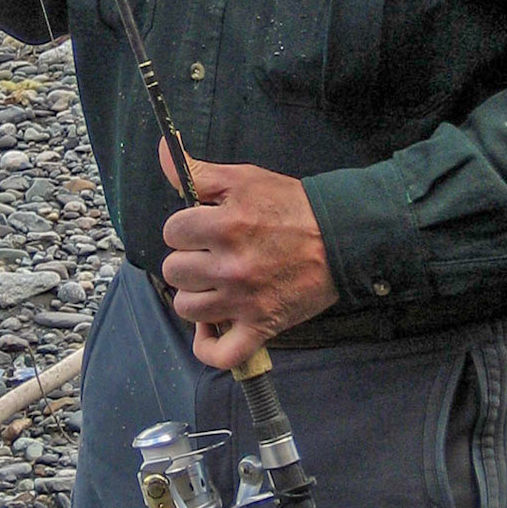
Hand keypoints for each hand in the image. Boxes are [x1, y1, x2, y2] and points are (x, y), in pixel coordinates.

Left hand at [158, 140, 338, 370]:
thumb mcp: (245, 179)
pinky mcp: (261, 326)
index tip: (202, 227)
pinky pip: (221, 353)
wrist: (342, 238)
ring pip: (187, 308)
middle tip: (210, 253)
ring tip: (213, 284)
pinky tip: (211, 327)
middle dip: (189, 258)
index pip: (172, 231)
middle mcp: (232, 267)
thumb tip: (164, 154)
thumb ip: (199, 172)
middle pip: (174, 270)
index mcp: (226, 226)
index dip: (185, 227)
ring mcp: (245, 301)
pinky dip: (209, 346)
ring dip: (196, 296)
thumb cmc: (292, 207)